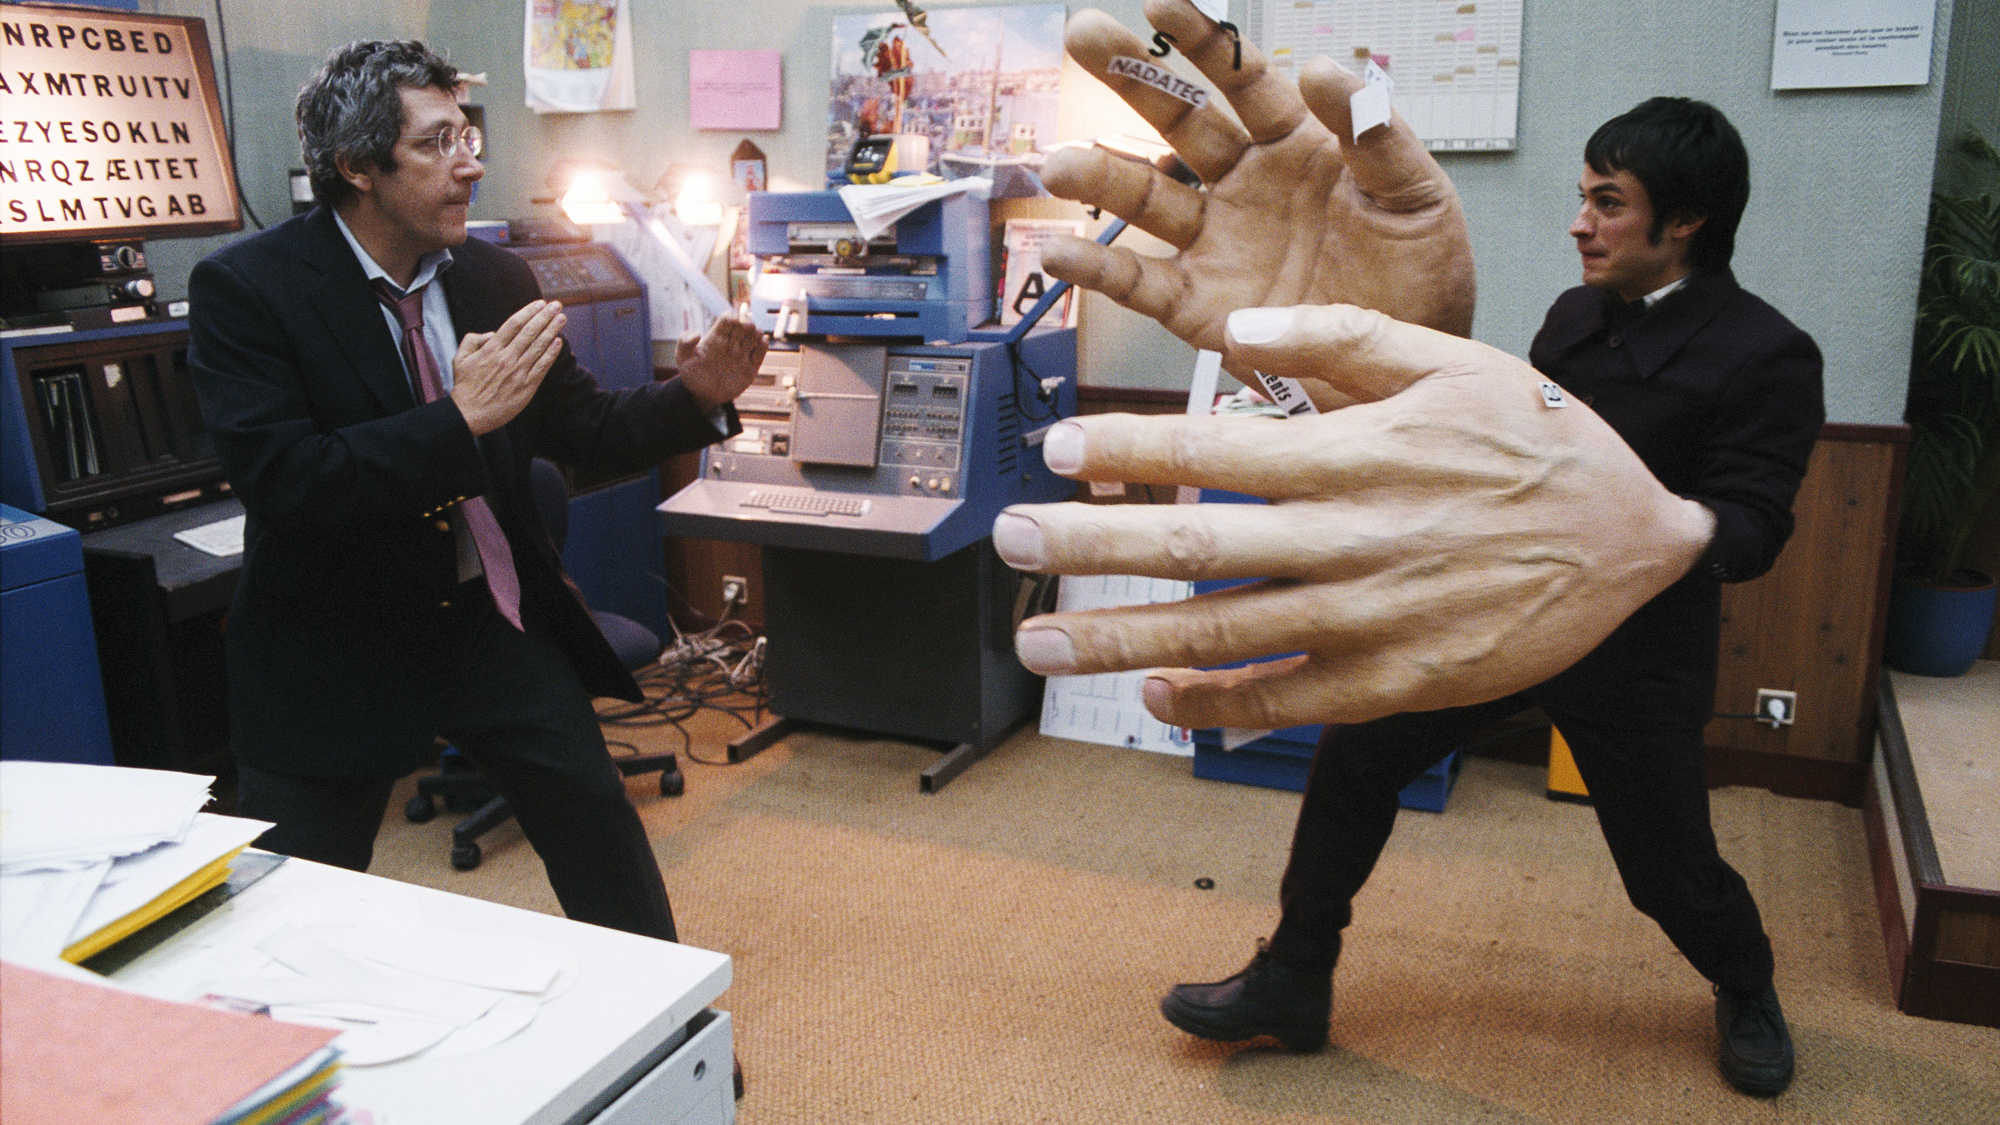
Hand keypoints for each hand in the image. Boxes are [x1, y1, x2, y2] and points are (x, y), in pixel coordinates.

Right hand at [451, 299, 565, 435]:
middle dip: (545, 316)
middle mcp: (506, 358)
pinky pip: (542, 367)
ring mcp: (517, 372)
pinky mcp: (526, 387)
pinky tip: (558, 342)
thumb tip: (493, 334)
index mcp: (491, 349)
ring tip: (562, 318)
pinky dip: (551, 353)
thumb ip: (473, 340)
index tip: (540, 304)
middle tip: (557, 305)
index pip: (514, 324)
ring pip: (538, 347)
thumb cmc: (465, 386)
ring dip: (552, 330)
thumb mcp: (460, 357)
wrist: (469, 414)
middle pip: (529, 332)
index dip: (529, 312)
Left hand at [675, 311, 766, 411]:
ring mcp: (741, 355)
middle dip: (746, 323)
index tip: (733, 320)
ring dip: (756, 333)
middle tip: (747, 325)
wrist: (703, 395)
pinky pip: (759, 354)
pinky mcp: (750, 368)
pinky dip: (763, 347)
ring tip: (755, 333)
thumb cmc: (692, 375)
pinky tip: (763, 341)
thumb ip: (684, 343)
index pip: (727, 320)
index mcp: (716, 338)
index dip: (731, 317)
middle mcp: (730, 344)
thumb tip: (697, 333)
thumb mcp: (683, 359)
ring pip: (753, 338)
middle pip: (742, 327)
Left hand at [993, 305, 1716, 730]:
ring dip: (1122, 642)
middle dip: (1091, 547)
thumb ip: (1343, 336)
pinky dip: (1217, 706)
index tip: (1055, 449)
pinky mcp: (1395, 682)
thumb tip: (1243, 324)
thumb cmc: (1536, 440)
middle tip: (1008, 543)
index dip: (1128, 449)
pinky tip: (1154, 697)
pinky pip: (1287, 701)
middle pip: (1199, 547)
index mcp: (1360, 451)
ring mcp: (1371, 620)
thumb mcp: (1453, 358)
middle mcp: (1354, 538)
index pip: (1218, 447)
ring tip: (1042, 644)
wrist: (1634, 542)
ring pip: (1226, 636)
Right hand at [1043, 0, 1474, 381]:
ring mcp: (1216, 245)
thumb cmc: (1419, 281)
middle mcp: (1245, 187)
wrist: (1406, 374)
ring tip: (1058, 164)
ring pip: (1144, 198)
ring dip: (1098, 176)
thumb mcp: (1418, 199)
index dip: (1202, 42)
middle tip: (1084, 37)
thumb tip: (1322, 68)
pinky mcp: (1198, 307)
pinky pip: (1138, 283)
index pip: (1242, 81)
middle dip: (1128, 78)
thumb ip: (1376, 136)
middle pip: (1177, 123)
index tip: (1160, 3)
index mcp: (1298, 147)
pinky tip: (1061, 252)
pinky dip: (1096, 270)